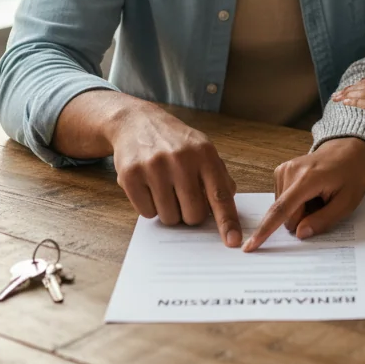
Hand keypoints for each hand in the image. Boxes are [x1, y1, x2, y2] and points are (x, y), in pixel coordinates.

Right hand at [106, 101, 240, 246]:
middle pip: (193, 214)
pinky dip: (149, 206)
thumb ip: (219, 176)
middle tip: (183, 196)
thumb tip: (229, 207)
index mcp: (204, 154)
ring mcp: (154, 167)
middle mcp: (180, 159)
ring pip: (169, 217)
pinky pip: (146, 213)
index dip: (227, 221)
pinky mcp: (130, 176)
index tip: (234, 241)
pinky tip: (148, 186)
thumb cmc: (175, 141)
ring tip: (165, 187)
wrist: (136, 122)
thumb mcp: (202, 149)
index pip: (220, 194)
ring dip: (169, 210)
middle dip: (190, 214)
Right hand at [241, 137, 364, 251]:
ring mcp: (283, 169)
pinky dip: (296, 202)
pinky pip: (282, 200)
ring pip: (283, 209)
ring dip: (300, 210)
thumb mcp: (346, 202)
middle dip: (302, 218)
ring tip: (317, 195)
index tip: (250, 246)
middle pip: (285, 214)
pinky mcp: (280, 171)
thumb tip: (299, 234)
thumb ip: (323, 220)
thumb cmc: (350, 175)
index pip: (282, 209)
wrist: (347, 150)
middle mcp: (290, 171)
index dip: (265, 230)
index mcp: (307, 179)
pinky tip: (309, 191)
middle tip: (322, 204)